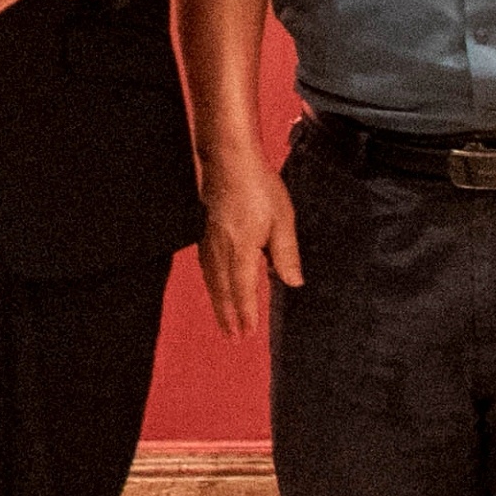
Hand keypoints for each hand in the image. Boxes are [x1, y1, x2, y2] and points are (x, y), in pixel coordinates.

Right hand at [192, 139, 301, 340]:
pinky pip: (206, 264)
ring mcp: (209, 238)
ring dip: (218, 302)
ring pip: (212, 279)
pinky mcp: (204, 228)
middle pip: (223, 290)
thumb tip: (292, 282)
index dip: (246, 313)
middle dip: (228, 316)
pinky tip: (212, 281)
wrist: (228, 159)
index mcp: (242, 251)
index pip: (243, 291)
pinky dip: (210, 281)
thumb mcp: (283, 221)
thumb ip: (286, 254)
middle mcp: (221, 249)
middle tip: (232, 337)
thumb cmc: (258, 186)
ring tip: (223, 317)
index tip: (247, 332)